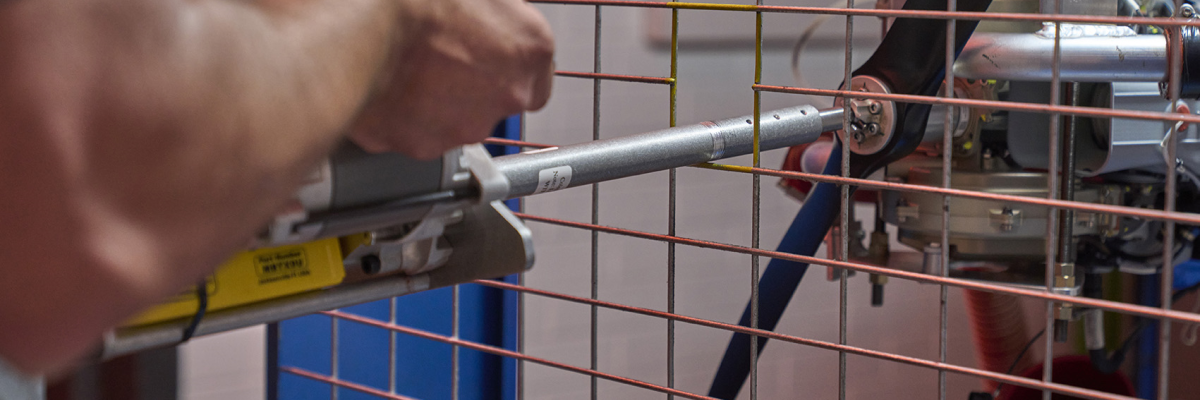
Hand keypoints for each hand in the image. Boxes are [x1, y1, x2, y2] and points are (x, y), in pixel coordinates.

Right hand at [347, 0, 554, 158]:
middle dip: (472, 77)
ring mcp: (466, 125)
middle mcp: (508, 96)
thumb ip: (495, 5)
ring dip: (439, 97)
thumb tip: (490, 6)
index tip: (491, 46)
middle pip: (497, 95)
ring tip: (409, 63)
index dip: (509, 56)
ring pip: (458, 117)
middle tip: (441, 48)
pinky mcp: (422, 144)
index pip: (537, 68)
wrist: (356, 29)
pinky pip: (418, 130)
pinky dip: (406, 113)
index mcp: (530, 49)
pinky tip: (389, 83)